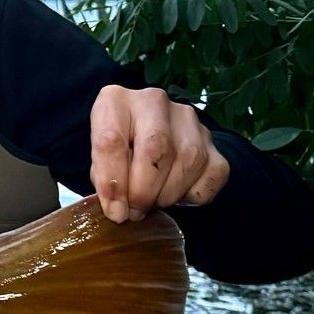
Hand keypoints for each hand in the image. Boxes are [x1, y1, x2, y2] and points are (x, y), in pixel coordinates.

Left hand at [89, 85, 229, 223]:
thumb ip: (105, 180)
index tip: (115, 211)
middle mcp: (153, 101)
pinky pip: (214, 172)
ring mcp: (187, 118)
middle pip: (156, 148)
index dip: (113, 182)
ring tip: (153, 203)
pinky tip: (178, 194)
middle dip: (144, 190)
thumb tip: (119, 210)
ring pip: (188, 160)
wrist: (147, 140)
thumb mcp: (99, 161)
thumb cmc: (117, 152)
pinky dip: (195, 193)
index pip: (111, 141)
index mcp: (115, 101)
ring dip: (169, 193)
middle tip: (135, 212)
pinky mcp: (212, 139)